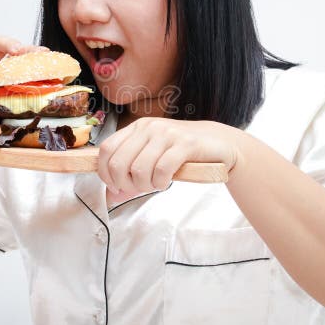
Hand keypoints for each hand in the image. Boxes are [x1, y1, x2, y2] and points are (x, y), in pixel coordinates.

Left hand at [97, 117, 241, 202]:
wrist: (219, 144)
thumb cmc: (181, 154)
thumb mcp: (152, 159)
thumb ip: (130, 175)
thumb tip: (110, 197)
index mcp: (136, 127)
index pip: (106, 150)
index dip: (105, 173)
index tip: (116, 187)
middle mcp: (148, 127)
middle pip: (119, 163)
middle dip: (125, 185)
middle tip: (138, 189)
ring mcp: (167, 134)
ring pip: (139, 169)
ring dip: (145, 186)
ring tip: (155, 184)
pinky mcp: (185, 144)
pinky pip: (162, 170)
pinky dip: (160, 183)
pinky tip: (165, 182)